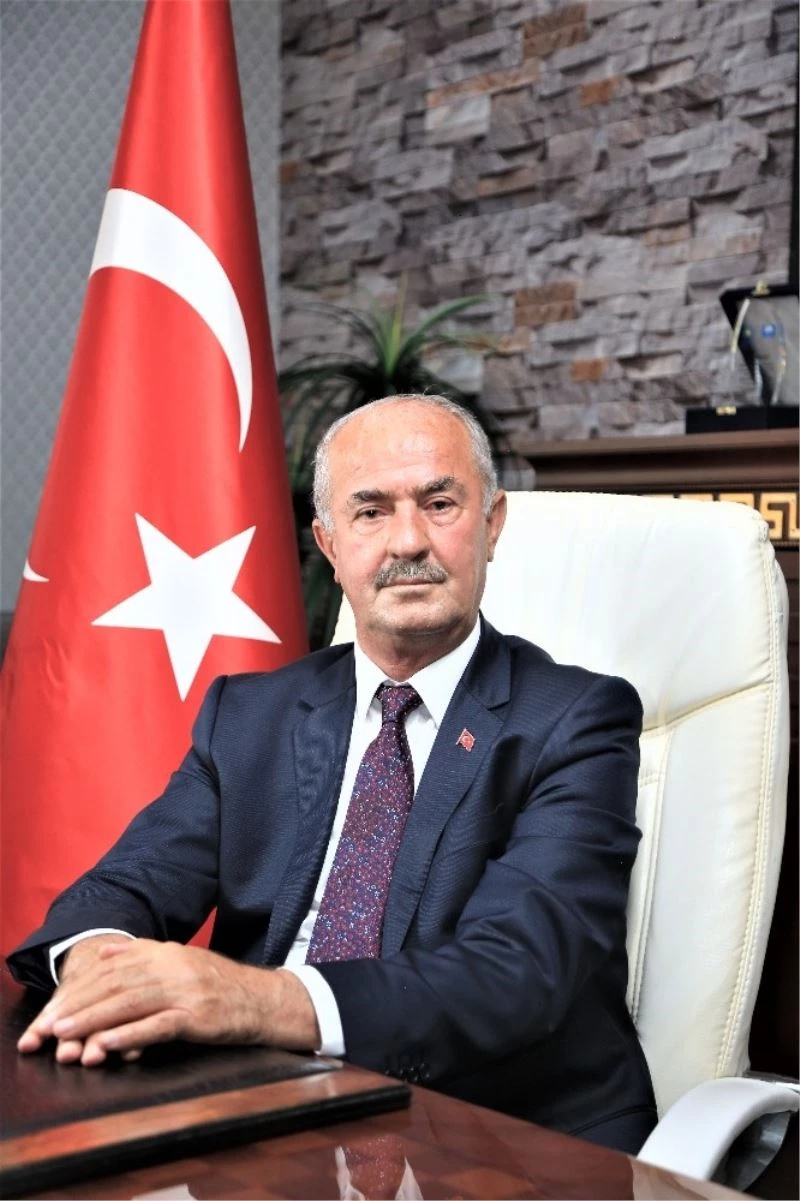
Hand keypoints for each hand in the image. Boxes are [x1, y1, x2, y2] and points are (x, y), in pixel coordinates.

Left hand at [17, 940, 319, 1065]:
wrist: (264, 1000)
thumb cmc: (219, 986)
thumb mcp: (182, 961)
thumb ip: (145, 954)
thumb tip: (107, 950)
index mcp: (166, 952)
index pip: (113, 967)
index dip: (81, 987)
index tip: (54, 1007)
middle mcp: (173, 966)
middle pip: (116, 984)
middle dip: (79, 1005)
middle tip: (49, 1026)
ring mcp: (186, 990)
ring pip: (131, 1003)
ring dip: (94, 1020)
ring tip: (66, 1036)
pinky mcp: (198, 1015)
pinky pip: (157, 1025)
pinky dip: (128, 1035)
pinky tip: (106, 1045)